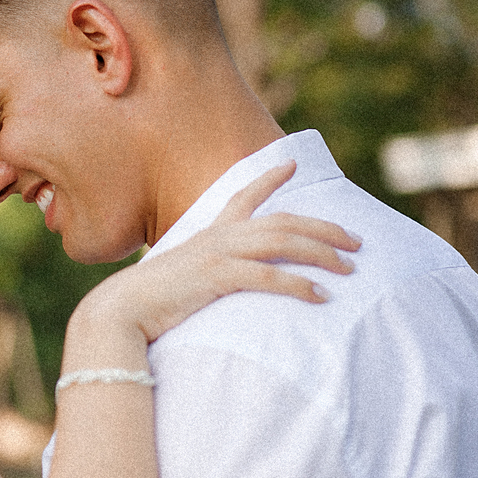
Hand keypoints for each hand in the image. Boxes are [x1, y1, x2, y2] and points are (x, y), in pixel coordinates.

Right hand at [69, 162, 359, 349]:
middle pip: (283, 221)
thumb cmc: (148, 302)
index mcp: (209, 234)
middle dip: (324, 228)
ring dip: (321, 253)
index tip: (292, 165)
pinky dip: (297, 284)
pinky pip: (267, 276)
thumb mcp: (180, 278)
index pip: (243, 196)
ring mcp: (218, 254)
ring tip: (349, 267)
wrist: (120, 312)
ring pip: (282, 242)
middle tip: (357, 240)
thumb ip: (200, 273)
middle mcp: (218, 236)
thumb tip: (212, 281)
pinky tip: (320, 296)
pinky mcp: (217, 277)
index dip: (269, 179)